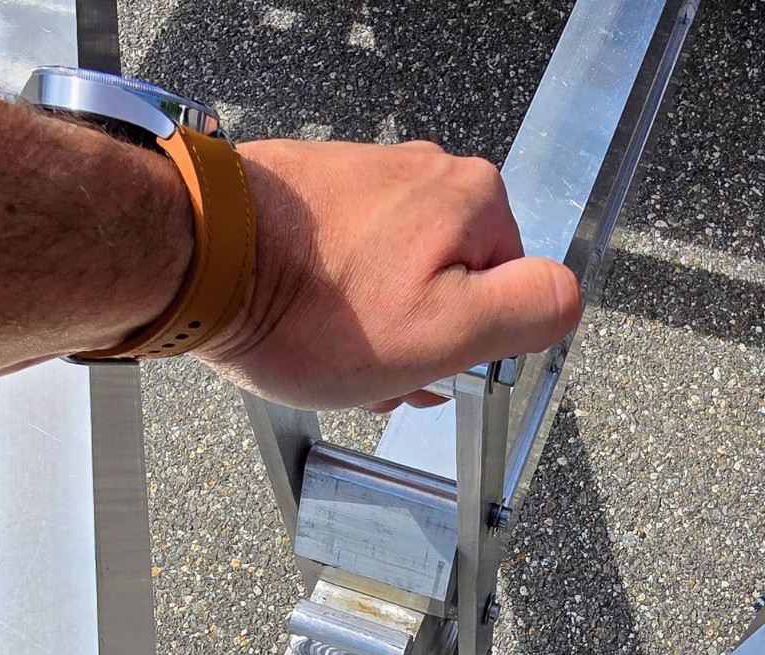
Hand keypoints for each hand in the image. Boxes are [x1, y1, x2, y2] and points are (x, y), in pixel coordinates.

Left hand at [192, 139, 581, 409]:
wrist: (197, 260)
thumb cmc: (313, 309)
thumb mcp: (447, 333)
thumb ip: (530, 311)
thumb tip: (568, 297)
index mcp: (472, 200)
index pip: (512, 289)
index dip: (472, 345)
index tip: (425, 368)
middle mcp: (423, 171)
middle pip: (452, 278)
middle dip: (418, 336)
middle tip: (372, 373)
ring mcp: (364, 174)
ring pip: (397, 272)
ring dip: (374, 324)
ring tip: (328, 354)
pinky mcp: (312, 187)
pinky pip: (347, 255)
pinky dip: (333, 296)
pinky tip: (301, 324)